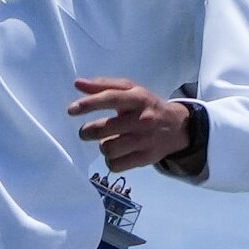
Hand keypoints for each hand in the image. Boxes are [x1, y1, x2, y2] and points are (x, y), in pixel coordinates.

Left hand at [67, 79, 194, 170]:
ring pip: (108, 149)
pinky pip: (115, 165)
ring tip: (108, 141)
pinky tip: (116, 153)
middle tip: (86, 132)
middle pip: (104, 129)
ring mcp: (145, 141)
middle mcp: (142, 119)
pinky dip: (110, 161)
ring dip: (102, 146)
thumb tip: (77, 83)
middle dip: (87, 132)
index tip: (71, 110)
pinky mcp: (146, 158)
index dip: (89, 104)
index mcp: (138, 98)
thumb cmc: (146, 106)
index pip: (111, 98)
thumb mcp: (130, 90)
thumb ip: (103, 85)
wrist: (177, 127)